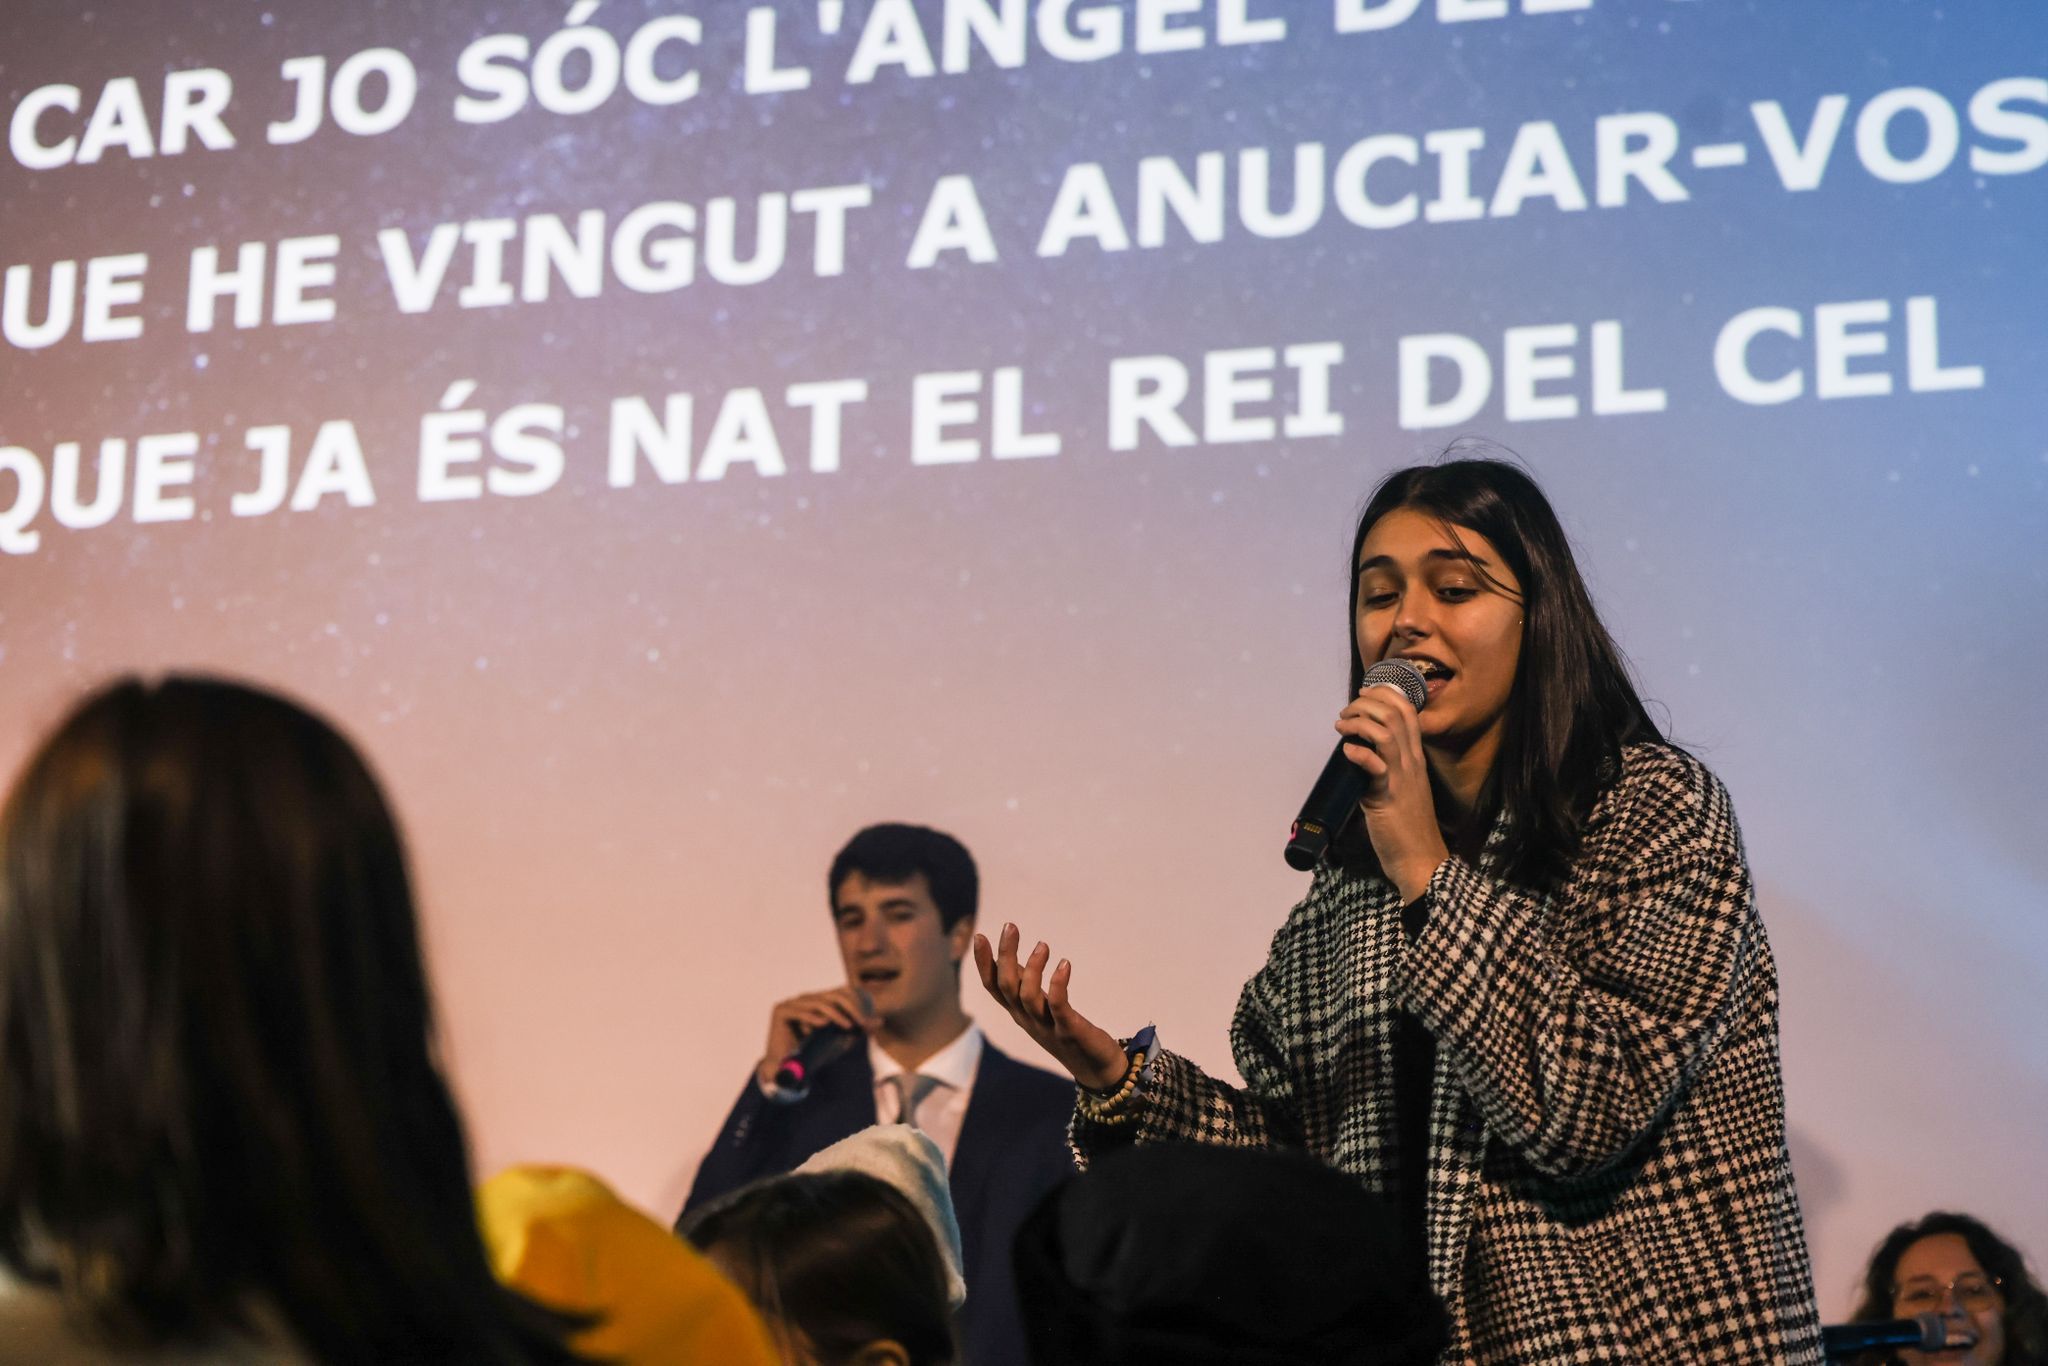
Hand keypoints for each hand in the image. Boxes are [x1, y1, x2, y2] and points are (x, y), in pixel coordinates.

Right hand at [758, 986, 876, 1088]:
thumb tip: (879, 1021)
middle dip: (852, 1009)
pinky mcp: (781, 1011)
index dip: (857, 1005)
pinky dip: (813, 1017)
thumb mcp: (840, 1039)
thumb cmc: (814, 1053)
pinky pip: (800, 1011)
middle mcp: (806, 998)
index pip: (843, 993)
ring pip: (820, 1002)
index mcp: (819, 1000)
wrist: (787, 1069)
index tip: (867, 1023)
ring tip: (848, 1027)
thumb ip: (857, 1028)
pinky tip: (824, 1025)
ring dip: (837, 1014)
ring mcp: (793, 1002)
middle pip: (834, 995)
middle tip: (862, 1024)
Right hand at [972, 923, 1127, 1090]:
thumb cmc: (1067, 1033)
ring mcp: (1046, 1026)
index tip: (979, 937)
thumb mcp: (1041, 1009)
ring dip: (1032, 968)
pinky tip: (1064, 965)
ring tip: (1043, 945)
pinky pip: (1058, 1006)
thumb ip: (1026, 987)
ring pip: (1027, 996)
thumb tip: (1011, 960)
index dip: (984, 964)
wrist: (1096, 1070)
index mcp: (1019, 1014)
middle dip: (1005, 956)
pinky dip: (1058, 984)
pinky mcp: (1068, 1030)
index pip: (993, 988)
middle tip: (1010, 926)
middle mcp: (1027, 1020)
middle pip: (1006, 987)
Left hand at [1336, 682, 1448, 902]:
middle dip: (1367, 704)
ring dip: (1360, 722)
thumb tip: (1357, 753)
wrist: (1421, 860)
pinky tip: (1347, 752)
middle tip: (1345, 713)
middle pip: (1395, 714)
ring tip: (1341, 726)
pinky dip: (1359, 754)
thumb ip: (1384, 768)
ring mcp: (1402, 778)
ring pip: (1386, 732)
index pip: (1408, 713)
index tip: (1363, 694)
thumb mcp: (1399, 789)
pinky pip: (1375, 766)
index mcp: (1415, 759)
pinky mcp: (1388, 797)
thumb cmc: (1407, 828)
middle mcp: (1412, 763)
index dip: (1385, 695)